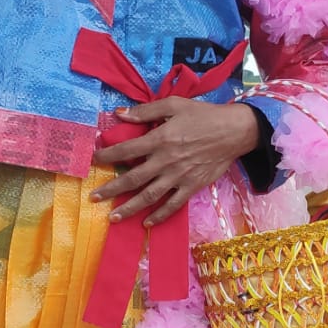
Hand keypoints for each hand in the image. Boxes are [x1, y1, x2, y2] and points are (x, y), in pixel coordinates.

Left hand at [90, 99, 258, 226]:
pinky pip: (172, 205)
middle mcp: (165, 161)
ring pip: (149, 196)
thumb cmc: (203, 115)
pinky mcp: (191, 186)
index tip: (94, 160)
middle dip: (111, 189)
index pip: (126, 150)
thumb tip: (119, 113)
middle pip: (133, 178)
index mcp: (159, 139)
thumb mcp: (174, 104)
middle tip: (93, 197)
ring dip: (129, 208)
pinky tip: (146, 223)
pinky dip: (159, 215)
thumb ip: (146, 110)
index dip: (108, 156)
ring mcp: (178, 176)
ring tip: (113, 217)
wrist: (234, 131)